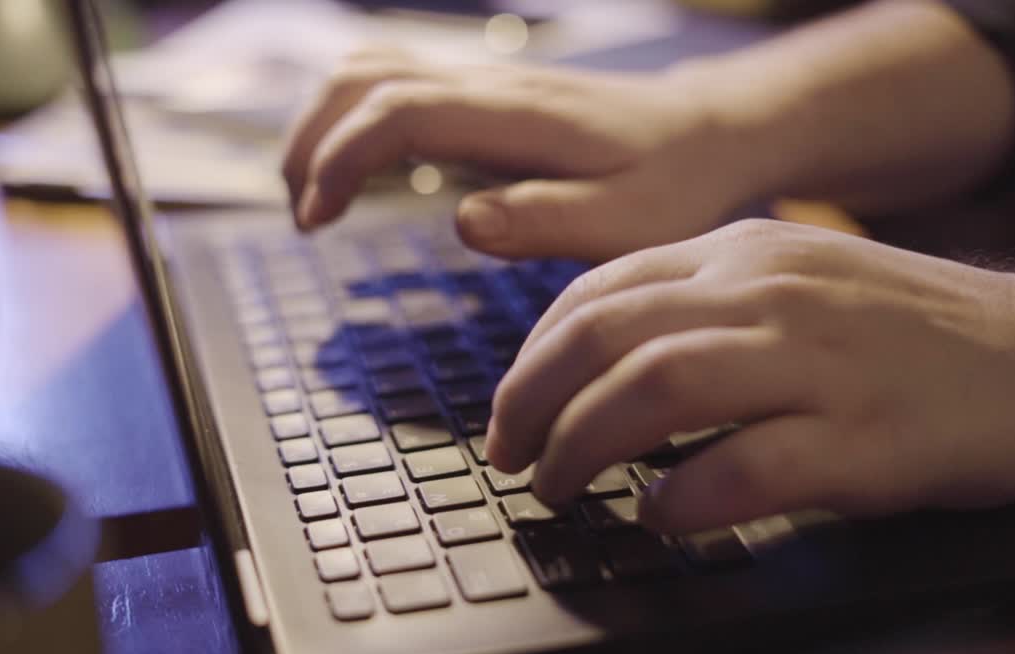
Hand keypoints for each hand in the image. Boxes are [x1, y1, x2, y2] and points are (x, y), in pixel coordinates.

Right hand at [282, 49, 778, 261]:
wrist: (710, 132)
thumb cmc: (674, 185)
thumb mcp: (629, 222)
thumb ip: (547, 221)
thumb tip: (462, 222)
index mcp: (517, 116)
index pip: (399, 112)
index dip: (340, 158)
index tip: (315, 219)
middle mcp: (490, 85)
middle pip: (364, 77)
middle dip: (310, 140)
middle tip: (303, 216)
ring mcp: (484, 83)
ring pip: (372, 70)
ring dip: (323, 124)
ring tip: (312, 197)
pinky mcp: (486, 96)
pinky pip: (397, 84)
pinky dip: (353, 119)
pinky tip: (355, 170)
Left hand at [484, 219, 1014, 533]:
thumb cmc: (910, 336)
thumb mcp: (798, 285)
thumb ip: (706, 308)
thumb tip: (600, 370)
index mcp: (746, 254)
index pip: (601, 291)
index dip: (534, 355)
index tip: (513, 407)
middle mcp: (772, 293)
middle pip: (607, 336)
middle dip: (533, 402)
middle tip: (511, 457)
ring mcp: (819, 361)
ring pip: (655, 387)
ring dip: (583, 446)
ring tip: (559, 490)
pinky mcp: (865, 438)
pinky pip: (745, 466)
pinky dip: (682, 497)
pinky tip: (660, 517)